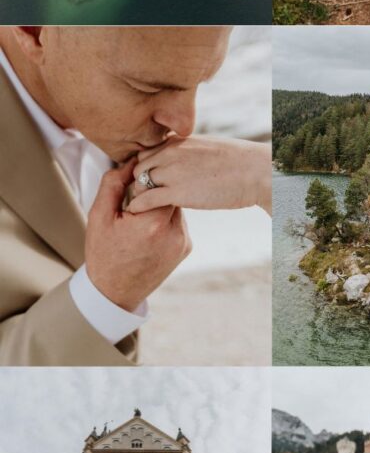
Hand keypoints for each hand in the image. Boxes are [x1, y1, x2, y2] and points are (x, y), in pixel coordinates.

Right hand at [86, 160, 191, 311]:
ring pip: (177, 206)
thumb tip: (131, 161)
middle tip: (136, 198)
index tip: (133, 183)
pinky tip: (149, 229)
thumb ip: (114, 184)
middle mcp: (175, 233)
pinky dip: (166, 219)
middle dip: (156, 191)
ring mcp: (183, 242)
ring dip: (161, 205)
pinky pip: (179, 221)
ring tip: (141, 216)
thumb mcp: (100, 216)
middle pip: (172, 193)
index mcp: (152, 224)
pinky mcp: (186, 247)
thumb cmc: (103, 253)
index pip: (160, 183)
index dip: (146, 180)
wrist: (115, 291)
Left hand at [127, 136, 271, 215]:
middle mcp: (171, 153)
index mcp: (179, 142)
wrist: (255, 172)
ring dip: (138, 195)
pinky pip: (145, 199)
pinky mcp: (177, 192)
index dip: (145, 169)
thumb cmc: (240, 163)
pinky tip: (138, 213)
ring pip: (139, 183)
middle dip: (138, 182)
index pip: (147, 153)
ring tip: (141, 208)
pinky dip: (138, 206)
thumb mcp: (210, 148)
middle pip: (138, 167)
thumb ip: (192, 153)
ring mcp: (172, 172)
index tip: (150, 182)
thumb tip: (190, 161)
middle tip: (143, 198)